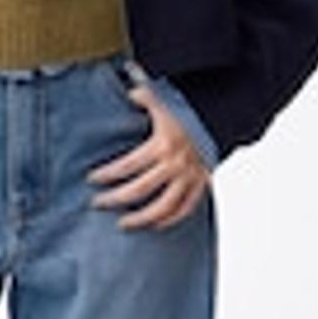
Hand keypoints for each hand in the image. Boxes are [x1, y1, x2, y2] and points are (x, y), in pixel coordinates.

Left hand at [86, 81, 211, 229]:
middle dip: (115, 198)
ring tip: (123, 223)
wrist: (226, 118)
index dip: (107, 174)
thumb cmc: (193, 110)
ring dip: (141, 218)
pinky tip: (155, 225)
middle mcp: (175, 165)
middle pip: (139, 189)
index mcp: (162, 145)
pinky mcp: (201, 184)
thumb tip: (129, 93)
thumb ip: (145, 96)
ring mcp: (189, 178)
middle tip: (98, 203)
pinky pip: (185, 209)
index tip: (92, 179)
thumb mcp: (166, 100)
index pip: (126, 166)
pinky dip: (170, 220)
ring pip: (162, 207)